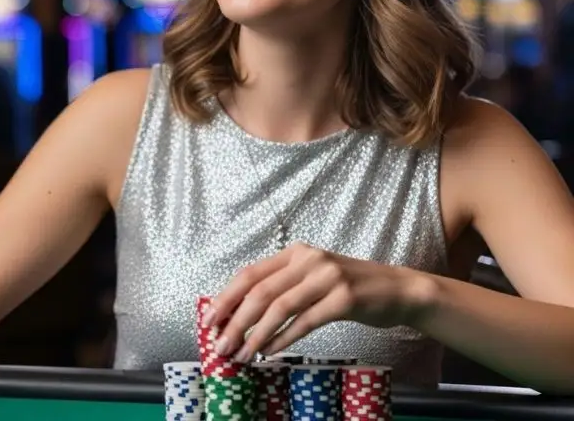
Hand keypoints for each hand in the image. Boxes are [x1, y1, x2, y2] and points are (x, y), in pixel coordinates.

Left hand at [202, 243, 434, 362]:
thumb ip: (281, 285)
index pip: (249, 274)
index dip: (226, 298)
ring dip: (255, 335)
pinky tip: (268, 353)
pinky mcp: (343, 299)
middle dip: (235, 322)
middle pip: (260, 292)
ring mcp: (327, 277)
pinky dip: (281, 339)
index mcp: (294, 252)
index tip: (209, 321)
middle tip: (221, 346)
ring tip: (241, 354)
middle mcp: (308, 259)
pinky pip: (303, 322)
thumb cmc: (349, 286)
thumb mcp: (312, 276)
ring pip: (278, 308)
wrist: (398, 290)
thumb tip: (239, 311)